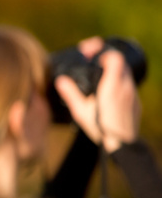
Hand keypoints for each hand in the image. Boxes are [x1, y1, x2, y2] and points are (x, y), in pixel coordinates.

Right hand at [54, 37, 140, 151]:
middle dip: (106, 61)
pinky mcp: (136, 102)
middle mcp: (125, 86)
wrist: (122, 145)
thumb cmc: (100, 128)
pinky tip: (107, 96)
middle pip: (120, 63)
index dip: (103, 52)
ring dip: (113, 73)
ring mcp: (133, 94)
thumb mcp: (80, 111)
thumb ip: (70, 93)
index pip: (115, 57)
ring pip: (125, 74)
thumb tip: (60, 81)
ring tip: (99, 82)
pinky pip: (128, 86)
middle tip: (93, 66)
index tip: (92, 56)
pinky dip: (118, 85)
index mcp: (112, 85)